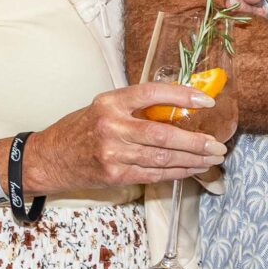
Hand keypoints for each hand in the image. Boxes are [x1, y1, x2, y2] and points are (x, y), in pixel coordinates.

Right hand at [25, 82, 228, 191]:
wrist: (49, 158)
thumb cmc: (81, 129)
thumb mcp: (104, 107)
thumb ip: (136, 107)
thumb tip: (180, 107)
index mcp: (110, 102)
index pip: (152, 93)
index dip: (182, 96)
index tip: (207, 100)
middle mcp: (112, 126)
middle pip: (163, 135)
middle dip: (196, 142)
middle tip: (218, 144)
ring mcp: (113, 153)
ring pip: (162, 159)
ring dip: (193, 160)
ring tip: (212, 158)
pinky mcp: (115, 175)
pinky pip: (154, 174)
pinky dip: (177, 173)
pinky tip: (192, 169)